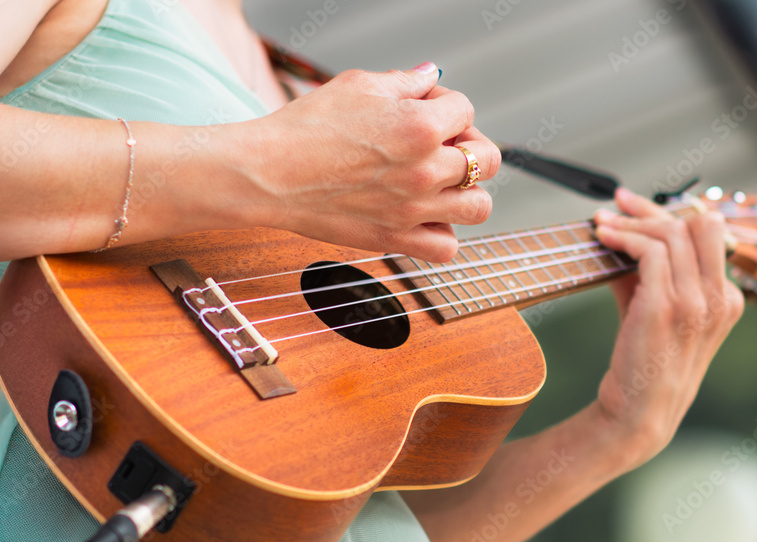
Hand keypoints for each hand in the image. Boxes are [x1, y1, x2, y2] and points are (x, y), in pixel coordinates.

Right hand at [245, 63, 500, 261]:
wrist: (267, 174)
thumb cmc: (305, 128)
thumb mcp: (358, 85)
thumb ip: (404, 81)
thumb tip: (431, 78)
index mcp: (420, 126)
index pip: (466, 108)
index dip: (446, 104)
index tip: (424, 108)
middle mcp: (425, 170)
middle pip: (488, 159)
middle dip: (471, 146)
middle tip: (446, 147)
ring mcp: (413, 210)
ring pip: (479, 207)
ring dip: (468, 193)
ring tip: (443, 186)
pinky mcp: (394, 239)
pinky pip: (446, 248)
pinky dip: (443, 234)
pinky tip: (425, 218)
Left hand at [592, 188, 743, 470]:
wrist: (638, 414)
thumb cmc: (643, 364)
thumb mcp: (655, 311)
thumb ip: (648, 273)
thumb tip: (623, 233)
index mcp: (730, 299)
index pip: (708, 232)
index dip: (669, 211)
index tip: (632, 204)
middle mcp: (723, 298)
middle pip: (697, 223)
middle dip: (651, 210)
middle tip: (614, 208)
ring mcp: (698, 303)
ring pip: (670, 233)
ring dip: (630, 222)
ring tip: (600, 225)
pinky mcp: (668, 307)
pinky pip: (650, 251)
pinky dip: (623, 237)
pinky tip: (601, 239)